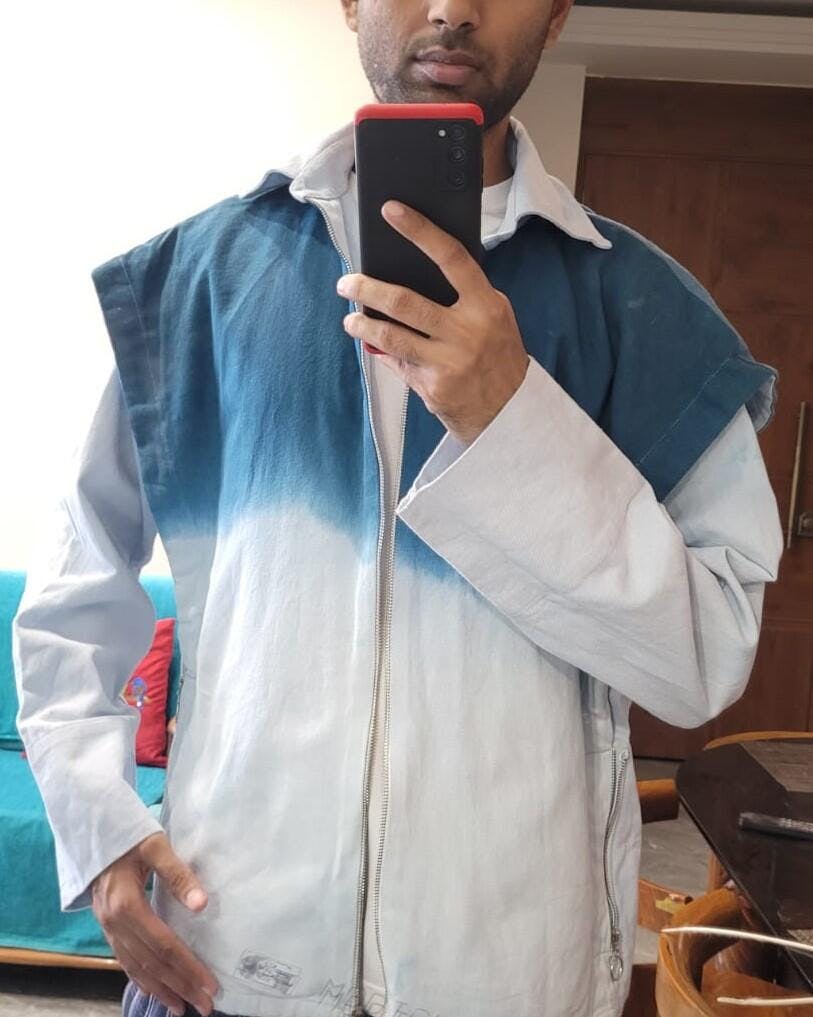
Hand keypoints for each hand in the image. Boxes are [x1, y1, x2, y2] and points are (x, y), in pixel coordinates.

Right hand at [92, 832, 219, 1016]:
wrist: (93, 828)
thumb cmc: (128, 834)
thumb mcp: (156, 846)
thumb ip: (178, 875)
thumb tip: (201, 905)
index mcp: (126, 905)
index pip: (163, 945)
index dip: (187, 967)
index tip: (209, 984)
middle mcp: (114, 923)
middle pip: (151, 962)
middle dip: (180, 985)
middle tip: (206, 1005)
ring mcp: (108, 927)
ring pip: (136, 966)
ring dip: (161, 988)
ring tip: (183, 1007)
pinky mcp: (108, 926)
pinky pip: (125, 959)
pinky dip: (141, 978)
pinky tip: (156, 989)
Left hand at [337, 200, 528, 444]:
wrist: (509, 412)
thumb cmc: (497, 357)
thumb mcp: (494, 319)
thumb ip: (462, 297)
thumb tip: (410, 274)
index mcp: (486, 305)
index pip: (451, 258)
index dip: (420, 231)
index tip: (392, 211)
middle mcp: (467, 332)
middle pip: (405, 302)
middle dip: (367, 289)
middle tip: (346, 283)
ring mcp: (448, 362)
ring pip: (391, 336)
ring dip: (362, 324)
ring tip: (350, 317)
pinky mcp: (433, 387)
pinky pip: (398, 363)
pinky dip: (383, 352)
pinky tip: (373, 343)